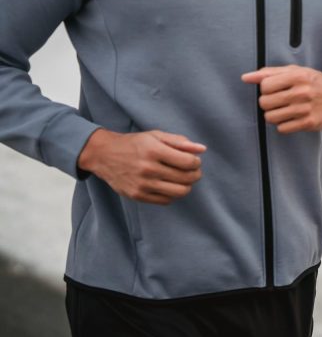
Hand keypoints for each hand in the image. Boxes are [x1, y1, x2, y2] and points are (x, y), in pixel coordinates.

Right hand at [77, 129, 204, 204]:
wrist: (104, 155)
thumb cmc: (134, 143)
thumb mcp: (156, 136)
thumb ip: (180, 142)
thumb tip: (202, 149)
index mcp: (153, 151)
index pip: (188, 162)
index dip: (196, 162)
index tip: (194, 160)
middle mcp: (148, 168)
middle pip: (186, 178)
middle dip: (195, 174)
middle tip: (192, 170)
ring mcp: (142, 184)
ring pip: (179, 192)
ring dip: (187, 186)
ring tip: (183, 179)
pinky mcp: (137, 195)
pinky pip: (166, 200)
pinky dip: (173, 194)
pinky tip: (169, 185)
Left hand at [242, 65, 321, 133]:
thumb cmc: (312, 82)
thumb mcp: (294, 71)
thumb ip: (269, 73)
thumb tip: (245, 78)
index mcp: (297, 76)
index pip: (265, 86)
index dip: (265, 89)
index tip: (273, 90)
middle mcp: (302, 92)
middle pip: (265, 103)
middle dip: (267, 103)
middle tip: (277, 101)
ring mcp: (306, 108)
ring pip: (271, 117)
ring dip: (273, 115)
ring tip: (283, 110)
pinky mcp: (309, 123)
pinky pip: (282, 128)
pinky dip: (283, 125)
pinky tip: (291, 118)